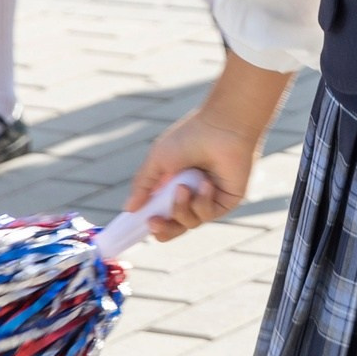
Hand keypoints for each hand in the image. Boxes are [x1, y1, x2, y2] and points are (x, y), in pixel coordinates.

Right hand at [128, 107, 255, 241]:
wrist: (222, 126)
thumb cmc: (190, 137)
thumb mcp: (158, 161)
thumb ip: (143, 186)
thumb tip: (128, 210)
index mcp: (174, 187)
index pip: (161, 215)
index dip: (151, 224)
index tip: (138, 224)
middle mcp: (193, 195)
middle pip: (176, 227)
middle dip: (163, 229)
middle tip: (154, 222)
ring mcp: (211, 199)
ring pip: (191, 223)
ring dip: (181, 209)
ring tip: (182, 187)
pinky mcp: (228, 200)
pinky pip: (210, 214)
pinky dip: (202, 202)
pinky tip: (206, 183)